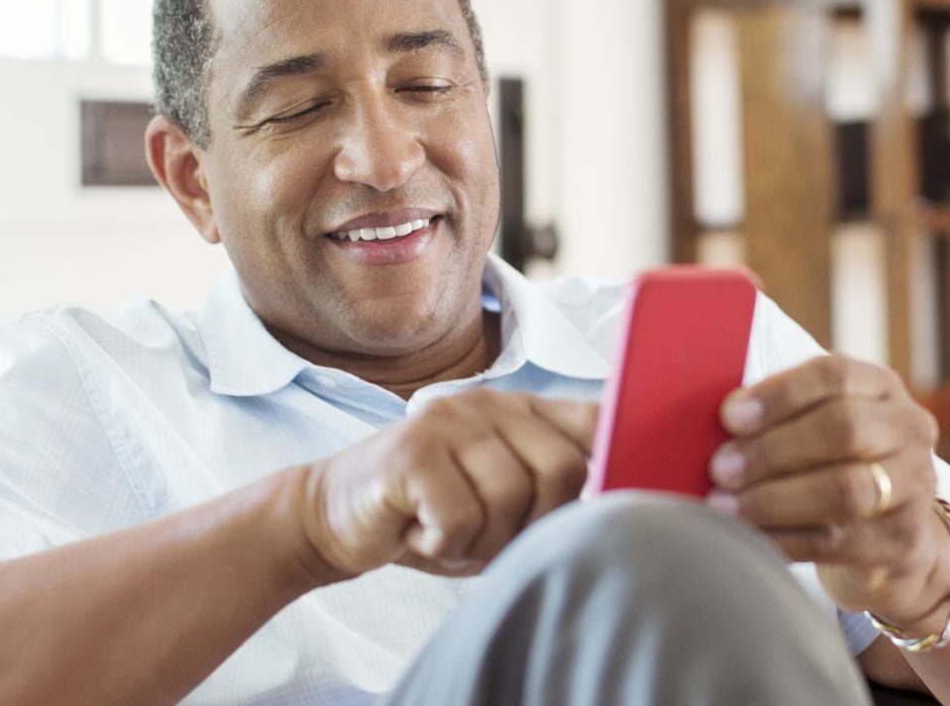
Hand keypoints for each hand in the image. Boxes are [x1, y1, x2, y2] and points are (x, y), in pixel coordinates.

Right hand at [296, 388, 595, 579]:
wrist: (333, 519)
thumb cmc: (430, 517)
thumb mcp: (501, 503)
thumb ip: (552, 494)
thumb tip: (616, 511)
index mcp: (520, 411)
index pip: (595, 420)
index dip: (613, 463)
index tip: (603, 507)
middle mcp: (488, 404)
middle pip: (565, 468)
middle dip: (538, 523)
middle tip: (493, 538)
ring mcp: (447, 421)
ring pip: (512, 497)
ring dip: (484, 541)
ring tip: (451, 535)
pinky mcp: (411, 452)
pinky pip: (462, 517)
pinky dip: (446, 544)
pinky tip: (421, 534)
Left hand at [708, 355, 949, 633]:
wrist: (894, 542)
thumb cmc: (833, 470)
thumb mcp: (818, 430)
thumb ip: (780, 418)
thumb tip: (715, 425)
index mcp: (880, 387)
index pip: (834, 376)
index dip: (779, 395)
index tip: (729, 416)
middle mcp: (908, 429)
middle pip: (843, 430)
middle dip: (773, 450)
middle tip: (720, 468)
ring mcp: (914, 486)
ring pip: (845, 489)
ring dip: (775, 498)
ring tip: (724, 507)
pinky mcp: (902, 541)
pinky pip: (836, 541)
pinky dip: (783, 540)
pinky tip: (748, 539)